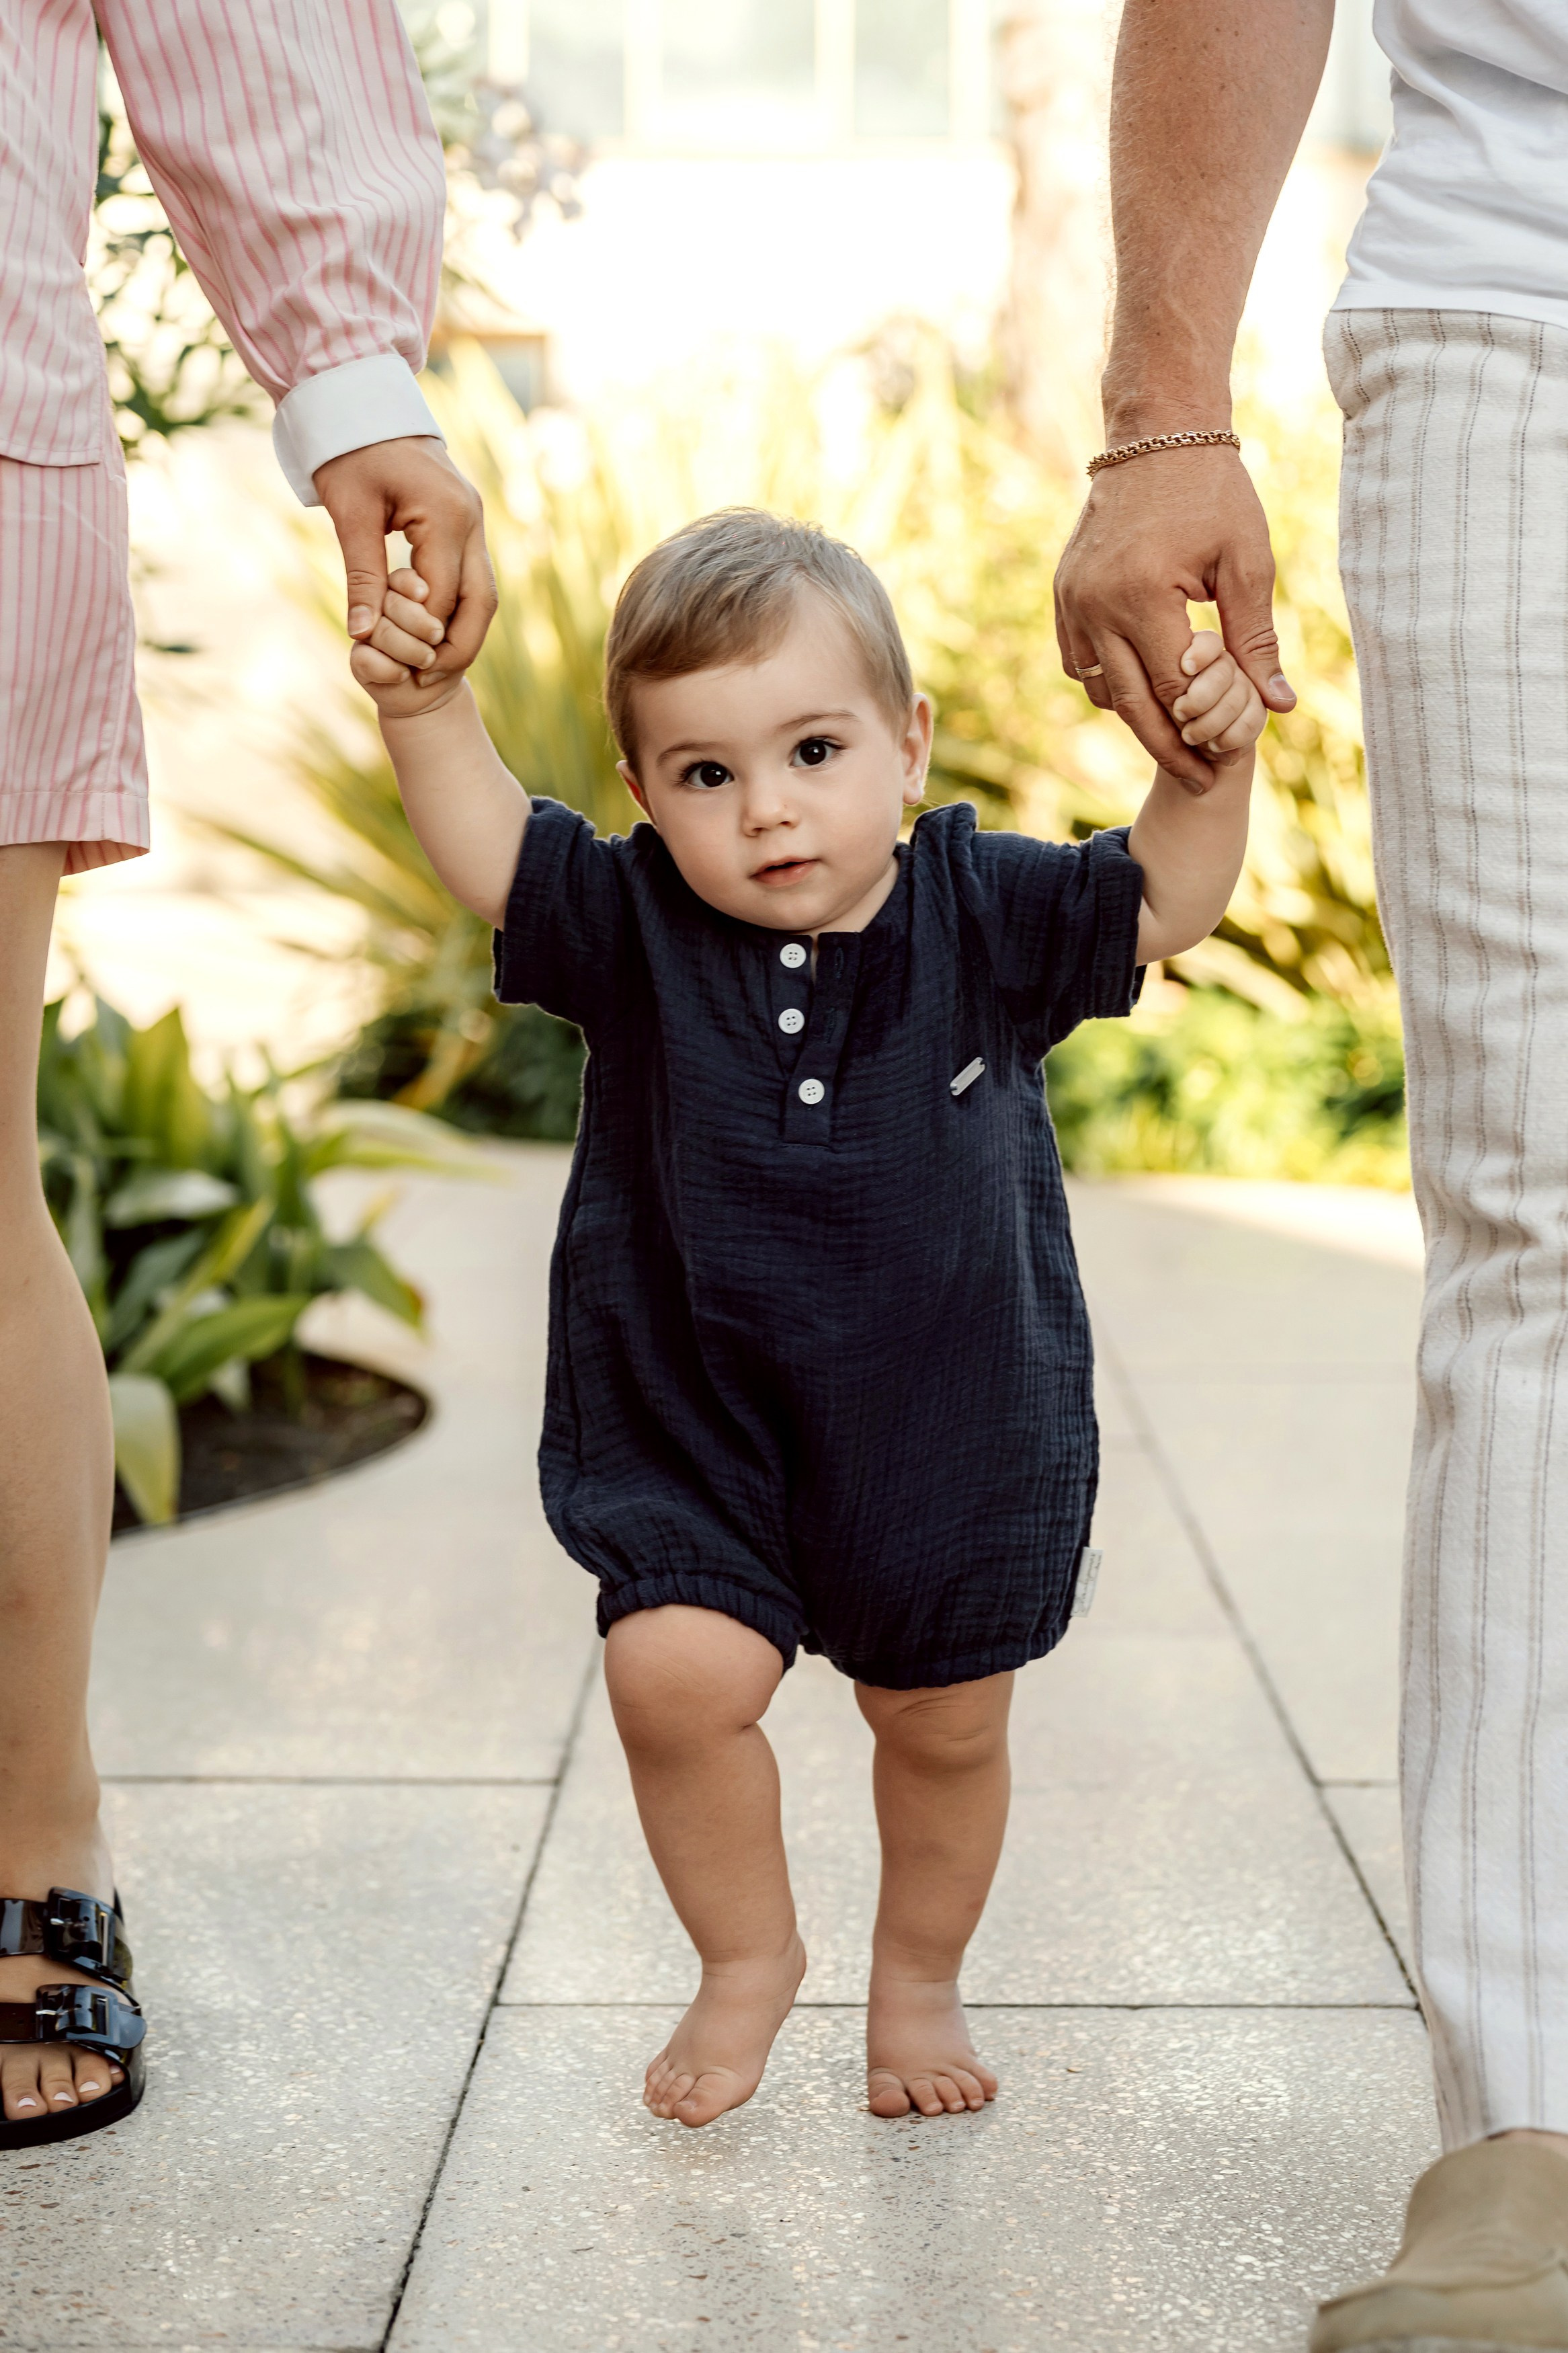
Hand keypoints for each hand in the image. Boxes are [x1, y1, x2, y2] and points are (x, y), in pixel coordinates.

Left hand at [314, 436, 497, 687]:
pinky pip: (473, 576)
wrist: (362, 405)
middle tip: (428, 677)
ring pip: (485, 592)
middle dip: (459, 645)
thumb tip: (362, 634)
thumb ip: (361, 575)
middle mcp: (472, 519)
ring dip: (463, 630)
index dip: (424, 636)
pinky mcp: (467, 521)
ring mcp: (474, 519)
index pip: (444, 596)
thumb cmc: (349, 453)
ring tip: (432, 662)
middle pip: (483, 601)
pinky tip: (432, 629)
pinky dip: (458, 608)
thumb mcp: (349, 513)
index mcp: (446, 515)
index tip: (401, 666)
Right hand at [349, 567, 465, 720]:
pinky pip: (365, 659)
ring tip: (427, 660)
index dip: (416, 589)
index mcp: (404, 592)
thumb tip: (422, 602)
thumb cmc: (448, 657)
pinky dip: (390, 671)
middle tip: (437, 638)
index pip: (403, 579)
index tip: (427, 598)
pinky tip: (403, 675)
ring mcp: (366, 632)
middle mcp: (381, 608)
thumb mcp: (459, 635)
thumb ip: (447, 615)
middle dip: (420, 624)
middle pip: (391, 603)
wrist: (435, 694)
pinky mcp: (358, 658)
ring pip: (378, 631)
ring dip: (409, 649)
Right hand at [1053, 443, 1294, 793]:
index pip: (1173, 690)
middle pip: (1131, 705)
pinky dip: (1108, 685)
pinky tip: (1142, 692)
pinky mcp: (1063, 595)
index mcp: (1142, 597)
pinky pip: (1079, 663)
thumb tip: (1278, 707)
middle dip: (1169, 748)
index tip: (1228, 761)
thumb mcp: (1247, 562)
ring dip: (1137, 719)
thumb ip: (1257, 638)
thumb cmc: (1213, 493)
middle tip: (1200, 782)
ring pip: (1101, 690)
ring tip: (1177, 739)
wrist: (1157, 435)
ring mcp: (1072, 602)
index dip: (1203, 731)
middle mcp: (1096, 606)